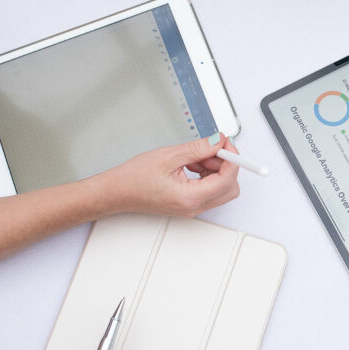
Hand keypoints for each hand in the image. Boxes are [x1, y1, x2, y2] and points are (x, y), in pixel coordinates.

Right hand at [101, 135, 240, 215]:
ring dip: (216, 169)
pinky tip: (192, 163)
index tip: (226, 144)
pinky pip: (209, 189)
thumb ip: (198, 149)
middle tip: (212, 149)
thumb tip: (217, 142)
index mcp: (190, 197)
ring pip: (221, 188)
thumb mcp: (169, 156)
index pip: (227, 180)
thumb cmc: (134, 178)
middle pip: (230, 188)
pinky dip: (207, 174)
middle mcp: (194, 206)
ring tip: (195, 157)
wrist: (116, 192)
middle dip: (226, 166)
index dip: (231, 159)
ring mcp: (192, 207)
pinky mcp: (189, 203)